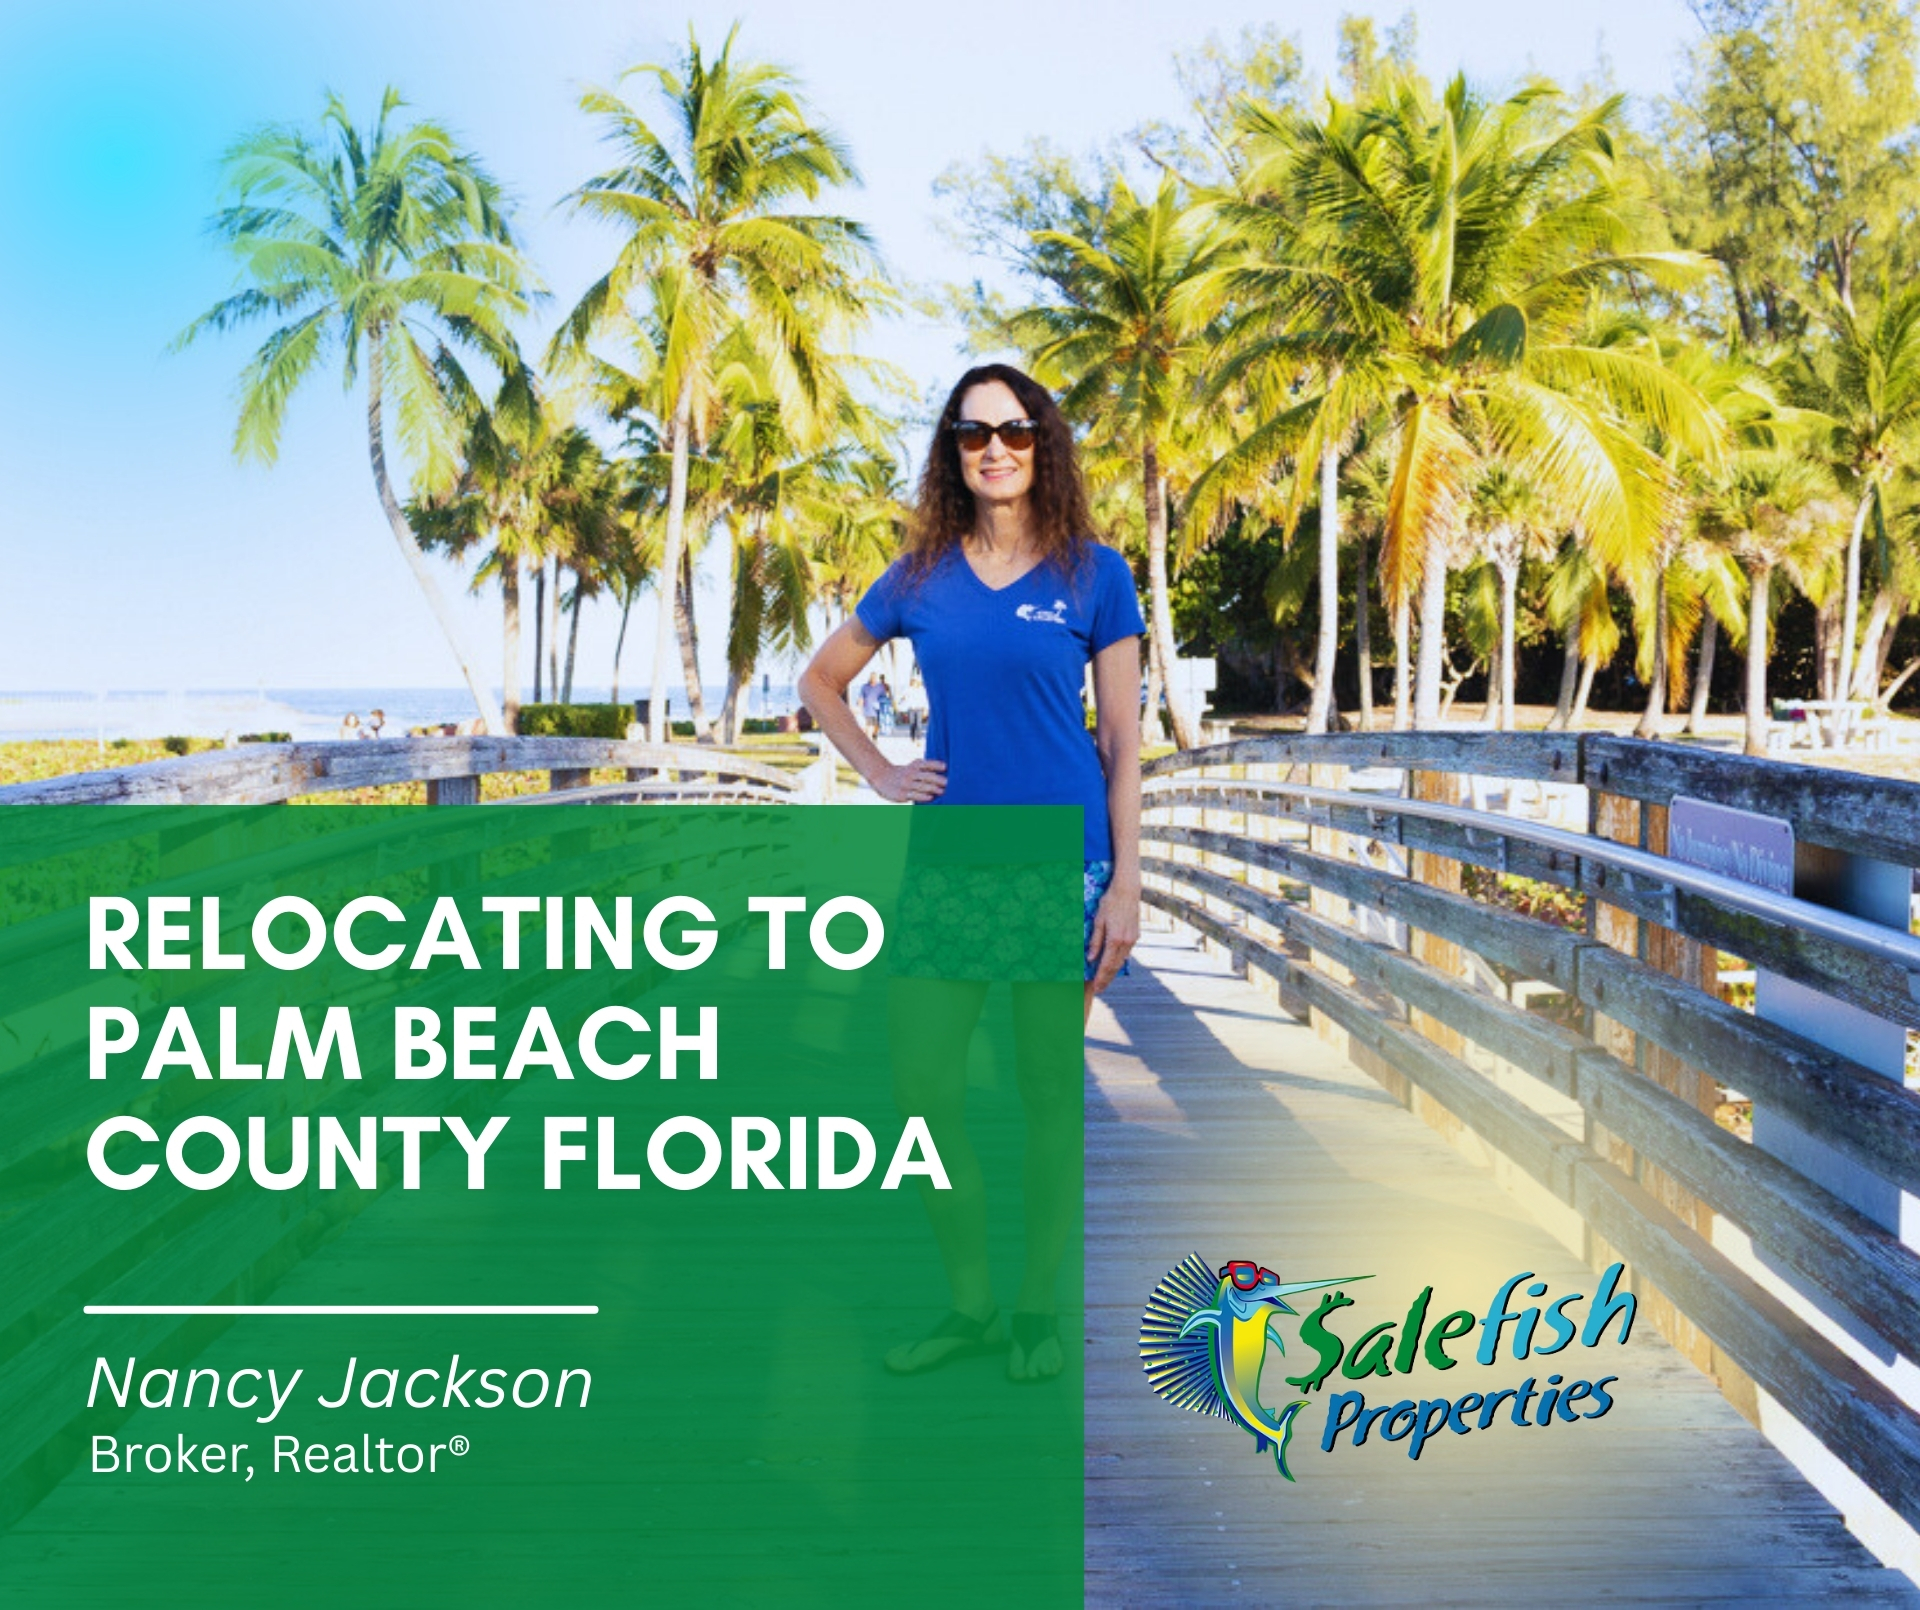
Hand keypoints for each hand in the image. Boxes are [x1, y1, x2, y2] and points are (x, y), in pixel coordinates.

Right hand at [874, 758, 946, 802]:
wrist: (881, 777)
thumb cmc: (904, 772)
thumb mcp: (913, 766)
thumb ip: (926, 767)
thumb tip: (946, 770)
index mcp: (915, 765)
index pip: (927, 764)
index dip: (936, 765)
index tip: (945, 767)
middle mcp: (911, 774)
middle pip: (926, 776)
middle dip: (937, 779)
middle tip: (948, 782)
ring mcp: (906, 784)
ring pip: (921, 786)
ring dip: (933, 788)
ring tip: (943, 791)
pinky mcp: (902, 794)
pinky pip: (914, 795)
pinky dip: (923, 796)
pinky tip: (930, 797)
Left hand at [1086, 879, 1139, 993]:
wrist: (1127, 891)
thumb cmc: (1109, 903)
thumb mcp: (1098, 921)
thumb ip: (1095, 941)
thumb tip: (1090, 959)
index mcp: (1115, 940)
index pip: (1106, 965)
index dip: (1101, 978)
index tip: (1096, 988)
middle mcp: (1126, 942)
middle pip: (1115, 966)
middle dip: (1107, 979)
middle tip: (1100, 989)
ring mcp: (1132, 939)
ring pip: (1122, 960)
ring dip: (1113, 971)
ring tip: (1105, 979)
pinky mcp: (1135, 935)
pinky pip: (1126, 952)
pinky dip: (1119, 961)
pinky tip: (1114, 964)